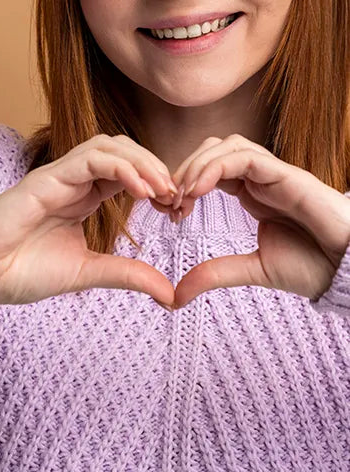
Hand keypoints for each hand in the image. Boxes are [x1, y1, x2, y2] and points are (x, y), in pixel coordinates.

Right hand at [0, 134, 179, 307]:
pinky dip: (121, 167)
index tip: (177, 209)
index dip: (158, 183)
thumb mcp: (88, 273)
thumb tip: (171, 293)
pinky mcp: (45, 178)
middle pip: (124, 150)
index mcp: (83, 198)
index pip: (129, 173)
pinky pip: (90, 158)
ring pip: (109, 145)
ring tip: (162, 190)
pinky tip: (141, 191)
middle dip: (156, 167)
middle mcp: (73, 181)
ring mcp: (58, 177)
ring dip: (142, 161)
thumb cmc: (22, 272)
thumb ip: (127, 275)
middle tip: (177, 197)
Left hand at [166, 134, 349, 309]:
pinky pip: (247, 156)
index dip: (183, 184)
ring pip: (228, 146)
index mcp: (251, 193)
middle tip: (170, 202)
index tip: (170, 212)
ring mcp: (275, 174)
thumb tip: (176, 296)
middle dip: (184, 170)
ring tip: (183, 196)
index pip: (209, 170)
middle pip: (213, 149)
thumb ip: (214, 275)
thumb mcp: (251, 271)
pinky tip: (199, 191)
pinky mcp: (288, 176)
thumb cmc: (312, 266)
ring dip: (197, 166)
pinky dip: (216, 167)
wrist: (348, 269)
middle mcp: (261, 178)